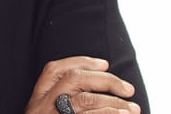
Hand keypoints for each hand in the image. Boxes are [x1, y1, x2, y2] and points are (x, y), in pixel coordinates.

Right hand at [25, 56, 140, 113]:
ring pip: (86, 100)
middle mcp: (43, 106)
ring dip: (114, 102)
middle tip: (127, 88)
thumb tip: (94, 91)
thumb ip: (58, 102)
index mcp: (37, 99)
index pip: (54, 70)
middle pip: (74, 79)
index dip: (79, 61)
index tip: (103, 63)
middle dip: (105, 79)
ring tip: (132, 109)